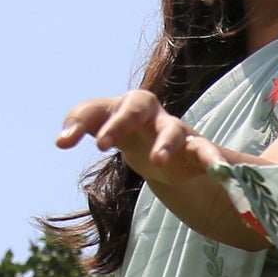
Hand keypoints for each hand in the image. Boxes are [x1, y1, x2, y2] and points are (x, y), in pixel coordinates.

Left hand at [57, 90, 225, 183]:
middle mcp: (149, 113)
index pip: (97, 107)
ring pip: (173, 130)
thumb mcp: (101, 128)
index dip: (81, 121)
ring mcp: (174, 131)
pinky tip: (218, 170)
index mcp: (122, 105)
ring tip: (157, 162)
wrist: (163, 151)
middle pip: (136, 108)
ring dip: (165, 143)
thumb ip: (79, 126)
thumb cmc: (127, 135)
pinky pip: (205, 151)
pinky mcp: (195, 150)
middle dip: (119, 123)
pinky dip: (213, 160)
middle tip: (102, 144)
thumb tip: (59, 141)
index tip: (64, 142)